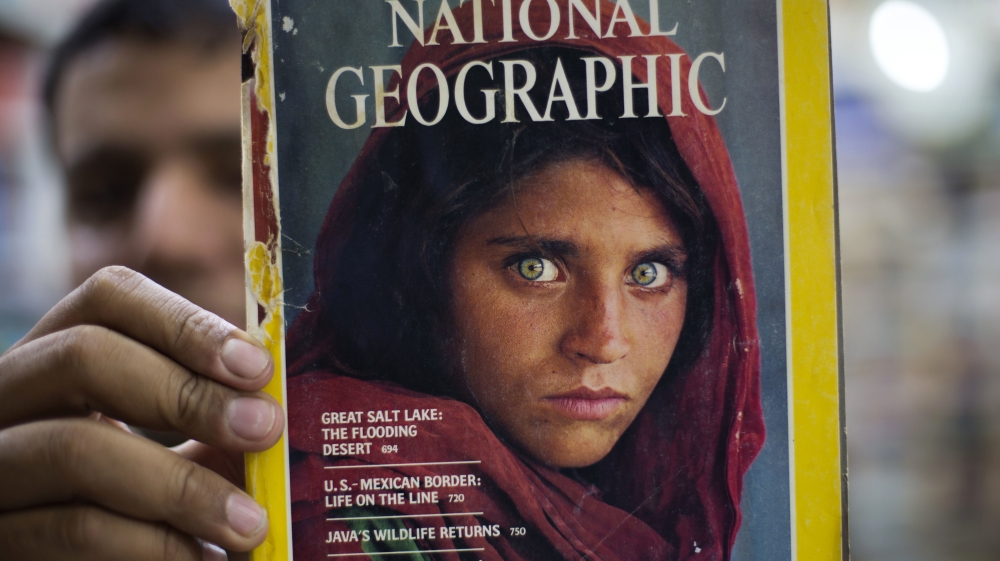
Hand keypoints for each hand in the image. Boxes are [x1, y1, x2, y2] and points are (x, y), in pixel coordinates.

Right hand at [0, 266, 283, 559]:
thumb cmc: (146, 514)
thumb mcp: (180, 455)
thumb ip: (218, 422)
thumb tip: (281, 400)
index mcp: (60, 362)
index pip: (107, 299)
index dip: (186, 323)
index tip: (259, 369)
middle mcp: (9, 400)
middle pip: (82, 355)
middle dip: (186, 392)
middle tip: (263, 431)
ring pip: (72, 446)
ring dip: (181, 486)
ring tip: (249, 524)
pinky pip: (69, 528)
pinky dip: (150, 546)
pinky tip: (203, 559)